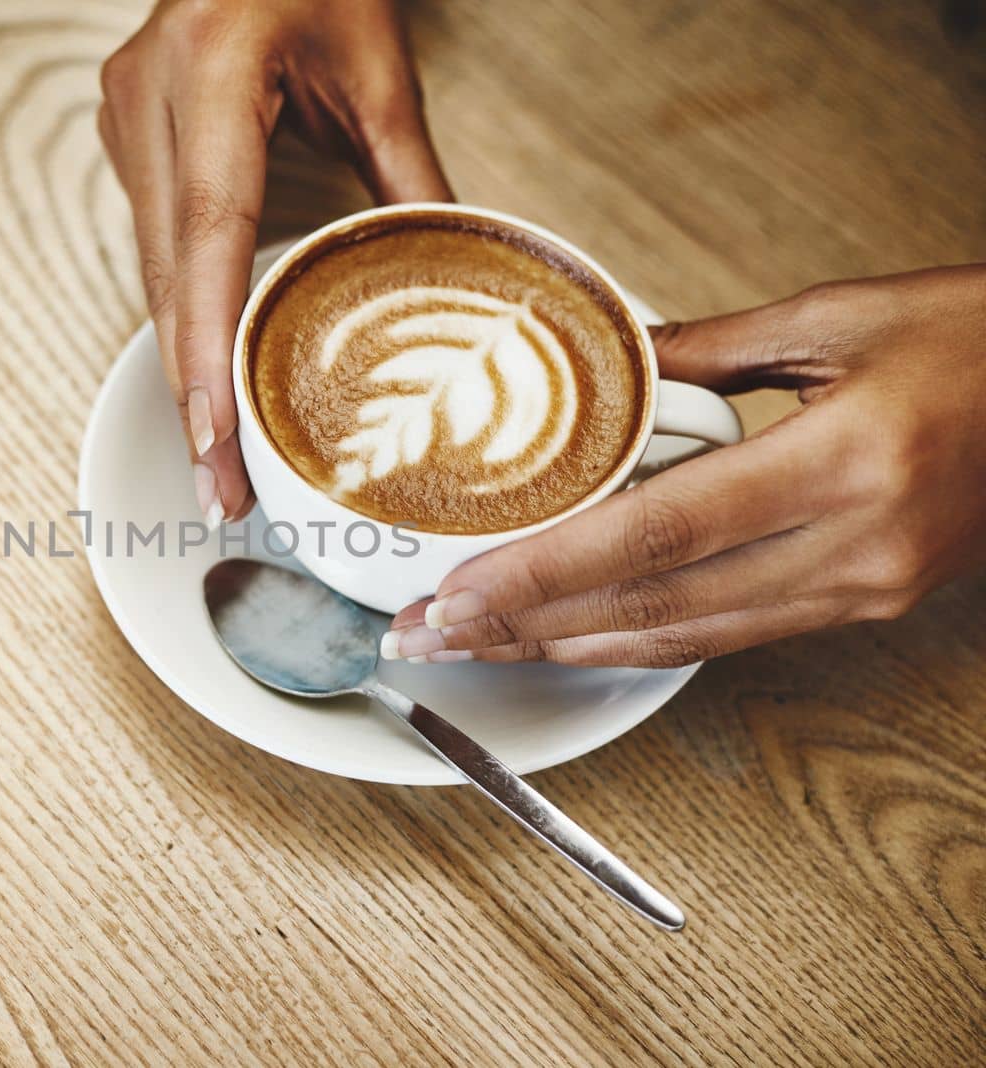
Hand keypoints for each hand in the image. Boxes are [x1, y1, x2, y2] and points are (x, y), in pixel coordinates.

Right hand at [99, 0, 451, 523]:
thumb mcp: (378, 67)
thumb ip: (408, 175)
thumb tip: (449, 274)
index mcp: (214, 69)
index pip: (208, 231)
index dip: (206, 346)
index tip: (214, 439)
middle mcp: (149, 97)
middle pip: (168, 274)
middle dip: (190, 392)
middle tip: (217, 491)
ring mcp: (126, 115)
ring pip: (153, 269)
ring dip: (183, 364)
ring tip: (214, 456)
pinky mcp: (128, 132)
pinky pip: (154, 244)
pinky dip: (185, 313)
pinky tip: (205, 374)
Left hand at [381, 266, 985, 666]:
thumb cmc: (982, 340)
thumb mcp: (841, 317)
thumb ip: (708, 349)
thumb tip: (604, 363)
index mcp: (844, 461)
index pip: (653, 534)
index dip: (543, 571)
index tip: (456, 590)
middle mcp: (850, 546)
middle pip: (651, 604)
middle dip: (525, 626)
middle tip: (428, 635)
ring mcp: (861, 588)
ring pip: (683, 637)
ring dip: (566, 645)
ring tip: (477, 646)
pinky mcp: (864, 604)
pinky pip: (729, 636)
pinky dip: (639, 640)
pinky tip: (573, 638)